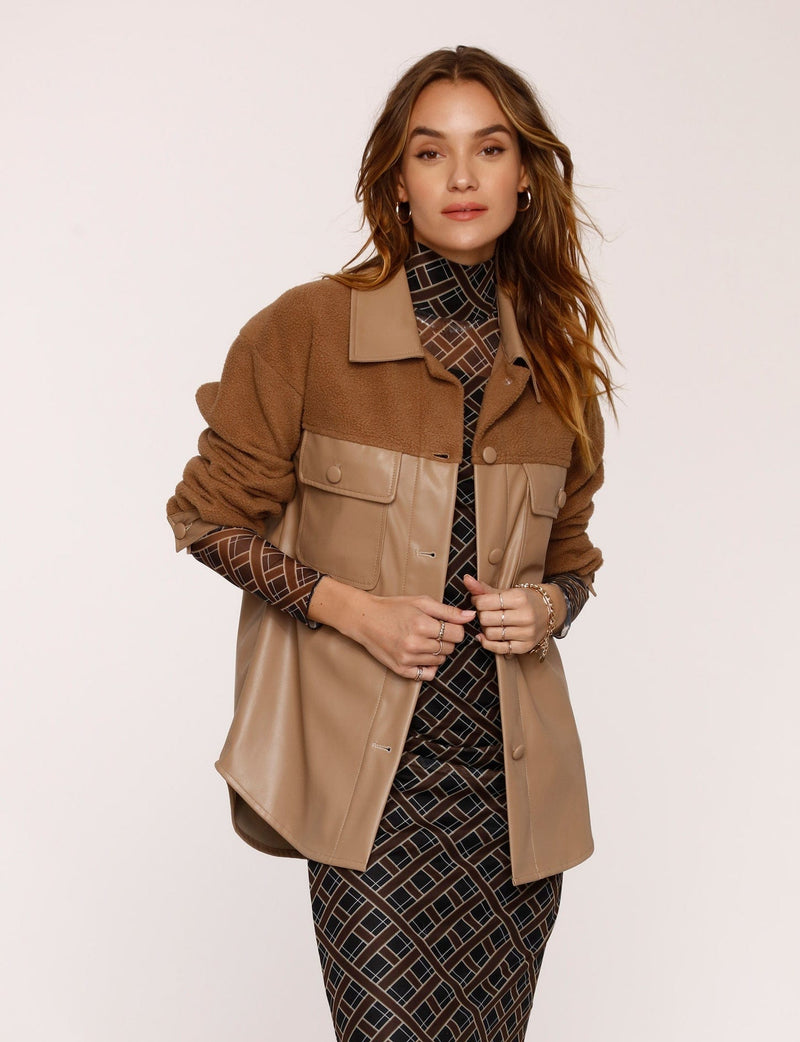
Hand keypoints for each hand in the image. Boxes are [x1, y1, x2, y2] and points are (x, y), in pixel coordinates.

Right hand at [309, 577, 474, 680]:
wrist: (365, 619)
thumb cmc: (394, 607)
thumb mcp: (421, 602)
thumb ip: (448, 611)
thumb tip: (471, 616)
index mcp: (422, 624)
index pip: (457, 634)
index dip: (455, 628)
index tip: (446, 624)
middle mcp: (415, 644)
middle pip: (450, 648)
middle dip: (447, 639)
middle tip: (433, 630)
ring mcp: (407, 659)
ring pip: (440, 661)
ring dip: (438, 651)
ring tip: (424, 639)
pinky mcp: (401, 669)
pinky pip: (428, 675)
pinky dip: (429, 666)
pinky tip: (422, 655)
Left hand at [463, 574, 561, 655]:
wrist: (548, 612)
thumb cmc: (524, 600)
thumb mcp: (506, 591)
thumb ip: (484, 588)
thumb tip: (466, 579)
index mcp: (519, 598)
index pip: (484, 602)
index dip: (476, 601)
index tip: (480, 601)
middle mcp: (525, 616)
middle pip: (486, 619)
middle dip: (481, 615)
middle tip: (485, 612)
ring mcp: (526, 633)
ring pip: (490, 634)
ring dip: (485, 629)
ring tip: (491, 623)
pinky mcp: (524, 646)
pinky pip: (498, 649)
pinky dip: (488, 643)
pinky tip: (486, 636)